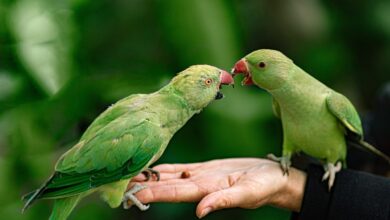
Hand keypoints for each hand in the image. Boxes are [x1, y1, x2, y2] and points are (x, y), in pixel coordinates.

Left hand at [129, 158, 305, 217]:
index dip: (152, 193)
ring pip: (168, 176)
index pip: (173, 192)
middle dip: (142, 185)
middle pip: (165, 185)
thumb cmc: (265, 186)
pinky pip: (179, 168)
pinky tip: (150, 167)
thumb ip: (223, 201)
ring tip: (126, 174)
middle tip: (117, 183)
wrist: (274, 177)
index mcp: (206, 190)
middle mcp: (198, 185)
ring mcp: (200, 177)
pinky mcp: (205, 169)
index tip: (130, 195)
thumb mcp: (247, 194)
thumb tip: (200, 213)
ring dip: (148, 177)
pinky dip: (163, 168)